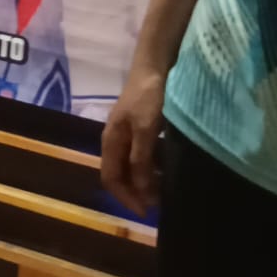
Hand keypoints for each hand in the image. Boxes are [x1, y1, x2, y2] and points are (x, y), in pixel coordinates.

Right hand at [101, 64, 166, 215]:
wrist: (155, 64)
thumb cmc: (148, 97)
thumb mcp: (145, 130)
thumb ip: (141, 160)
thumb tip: (142, 193)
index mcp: (110, 141)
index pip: (110, 179)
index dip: (126, 198)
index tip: (147, 212)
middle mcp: (115, 140)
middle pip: (119, 175)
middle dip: (134, 193)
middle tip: (157, 206)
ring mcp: (127, 133)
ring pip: (130, 166)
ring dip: (143, 182)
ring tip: (163, 192)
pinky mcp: (140, 126)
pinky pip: (141, 155)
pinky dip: (151, 168)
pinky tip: (165, 170)